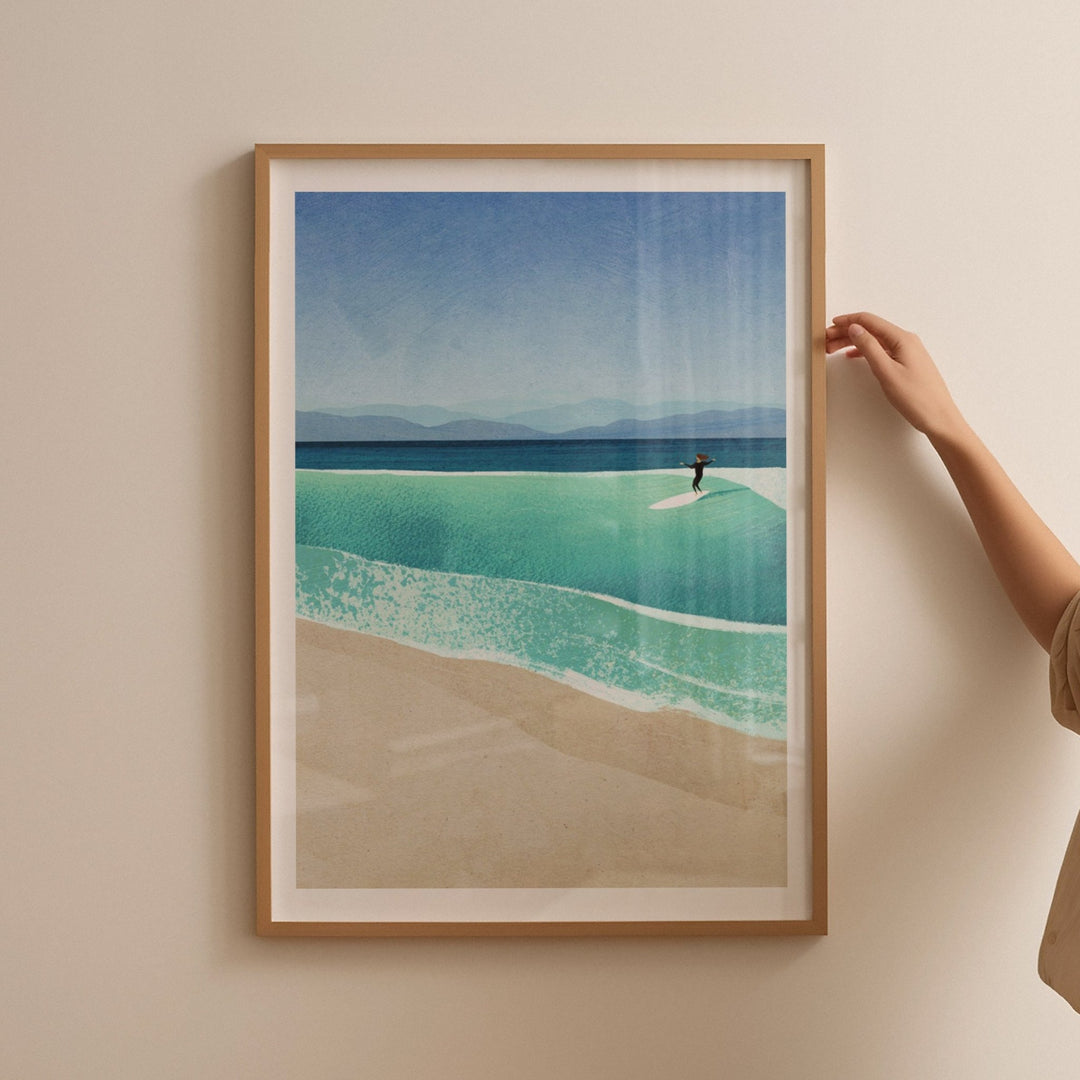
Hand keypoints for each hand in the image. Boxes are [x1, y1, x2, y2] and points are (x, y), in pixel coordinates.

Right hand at [826, 312, 964, 440]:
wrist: (939, 417)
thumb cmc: (916, 398)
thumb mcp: (886, 371)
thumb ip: (869, 347)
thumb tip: (855, 328)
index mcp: (902, 339)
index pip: (869, 321)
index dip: (847, 321)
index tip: (829, 325)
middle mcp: (905, 341)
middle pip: (871, 329)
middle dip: (846, 332)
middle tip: (826, 341)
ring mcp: (907, 352)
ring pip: (875, 340)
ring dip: (853, 342)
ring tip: (833, 349)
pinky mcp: (907, 363)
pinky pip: (882, 350)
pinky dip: (864, 351)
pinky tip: (853, 356)